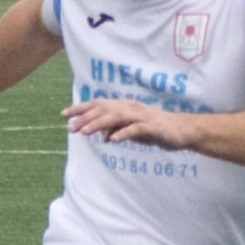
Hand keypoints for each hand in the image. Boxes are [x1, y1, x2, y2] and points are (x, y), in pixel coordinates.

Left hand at [66, 96, 186, 150]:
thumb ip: (117, 130)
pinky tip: (112, 140)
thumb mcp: (132, 130)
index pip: (99, 104)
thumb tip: (103, 137)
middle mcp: (131, 107)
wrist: (181, 131)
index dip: (81, 108)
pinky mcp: (152, 127)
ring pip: (116, 117)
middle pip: (104, 109)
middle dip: (85, 118)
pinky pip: (135, 129)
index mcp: (124, 106)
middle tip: (70, 128)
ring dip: (99, 124)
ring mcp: (142, 116)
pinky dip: (123, 133)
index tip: (64, 114)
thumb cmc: (154, 129)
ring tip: (84, 132)